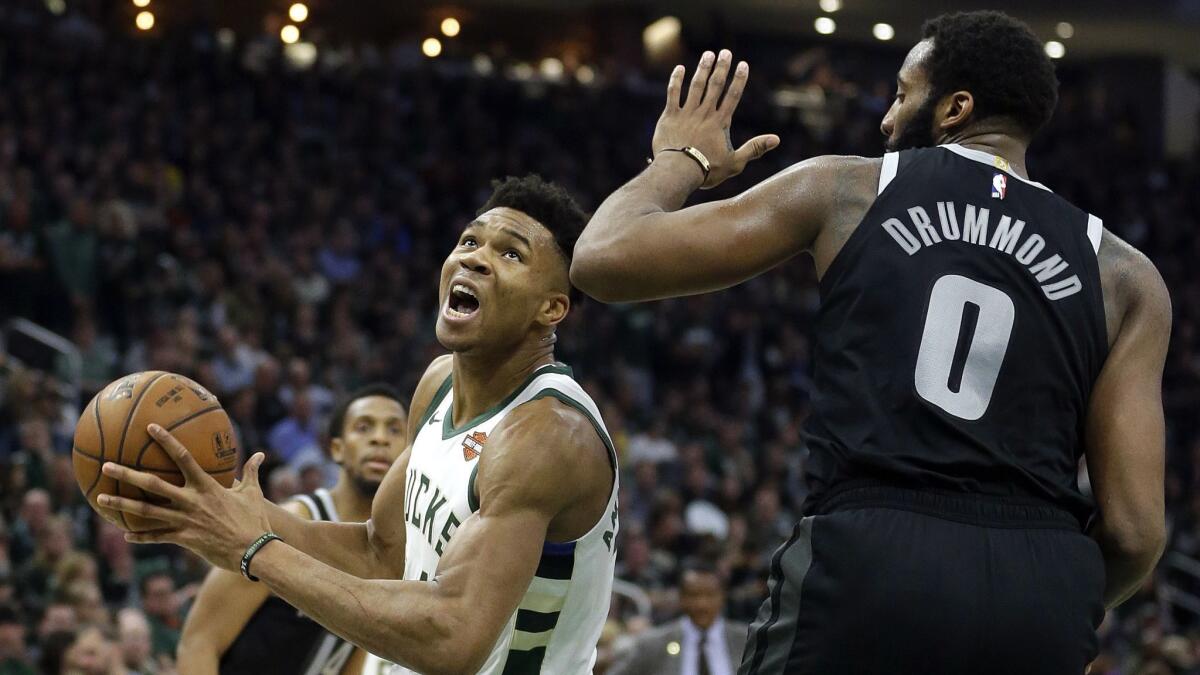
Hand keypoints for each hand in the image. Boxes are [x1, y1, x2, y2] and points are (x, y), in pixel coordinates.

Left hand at [97, 423, 271, 571]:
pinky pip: (157, 536)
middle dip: (127, 474)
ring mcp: (184, 520)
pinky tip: (125, 535)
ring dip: (122, 503)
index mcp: (206, 486)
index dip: (167, 441)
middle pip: (153, 484)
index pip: (183, 457)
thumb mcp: (252, 493)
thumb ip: (251, 472)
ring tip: (100, 497)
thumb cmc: (253, 520)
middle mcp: (191, 501)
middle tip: (106, 465)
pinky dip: (140, 536)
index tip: (150, 427)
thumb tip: (260, 455)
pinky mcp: (183, 538)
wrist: (253, 550)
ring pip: (146, 511)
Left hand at [651, 49, 779, 188]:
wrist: (677, 172)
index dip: (739, 79)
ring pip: (696, 86)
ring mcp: (686, 113)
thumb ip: (754, 148)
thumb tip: (776, 139)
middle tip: (725, 52)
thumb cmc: (707, 170)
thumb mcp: (735, 162)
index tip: (743, 64)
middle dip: (721, 68)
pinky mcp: (670, 116)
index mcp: (720, 123)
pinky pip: (673, 94)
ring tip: (708, 55)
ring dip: (703, 69)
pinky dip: (676, 80)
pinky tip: (679, 68)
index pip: (733, 96)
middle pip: (715, 86)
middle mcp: (704, 114)